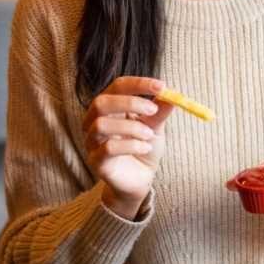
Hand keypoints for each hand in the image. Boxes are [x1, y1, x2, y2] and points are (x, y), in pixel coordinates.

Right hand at [83, 76, 174, 218]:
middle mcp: (94, 121)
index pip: (117, 86)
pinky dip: (131, 145)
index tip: (161, 86)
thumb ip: (159, 113)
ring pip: (101, 125)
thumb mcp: (155, 128)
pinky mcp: (96, 161)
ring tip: (149, 135)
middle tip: (152, 109)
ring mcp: (92, 142)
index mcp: (109, 107)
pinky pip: (108, 148)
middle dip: (129, 103)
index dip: (138, 84)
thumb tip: (171, 96)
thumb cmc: (144, 148)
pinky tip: (145, 148)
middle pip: (101, 102)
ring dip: (131, 127)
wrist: (140, 179)